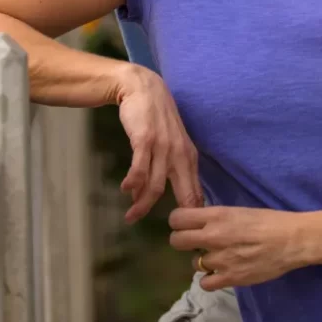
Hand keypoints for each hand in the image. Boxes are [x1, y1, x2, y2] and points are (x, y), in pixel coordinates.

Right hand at [115, 65, 203, 224]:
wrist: (143, 87)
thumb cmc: (155, 116)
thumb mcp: (171, 141)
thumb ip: (169, 166)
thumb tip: (156, 193)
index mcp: (189, 157)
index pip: (196, 192)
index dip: (193, 214)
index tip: (187, 232)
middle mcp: (179, 154)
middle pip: (181, 195)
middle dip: (174, 219)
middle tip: (164, 234)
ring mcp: (162, 147)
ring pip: (156, 186)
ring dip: (142, 204)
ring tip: (131, 216)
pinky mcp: (145, 140)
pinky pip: (140, 169)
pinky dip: (133, 183)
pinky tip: (126, 190)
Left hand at [169, 205, 307, 289]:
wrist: (291, 241)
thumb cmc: (268, 221)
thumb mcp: (237, 211)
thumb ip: (215, 218)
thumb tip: (199, 223)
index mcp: (216, 216)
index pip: (177, 218)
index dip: (178, 222)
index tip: (184, 224)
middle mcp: (213, 237)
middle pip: (177, 241)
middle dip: (181, 241)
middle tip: (193, 242)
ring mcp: (220, 260)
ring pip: (194, 264)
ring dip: (202, 261)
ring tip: (218, 258)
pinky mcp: (230, 278)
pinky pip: (205, 283)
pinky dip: (210, 280)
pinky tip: (221, 273)